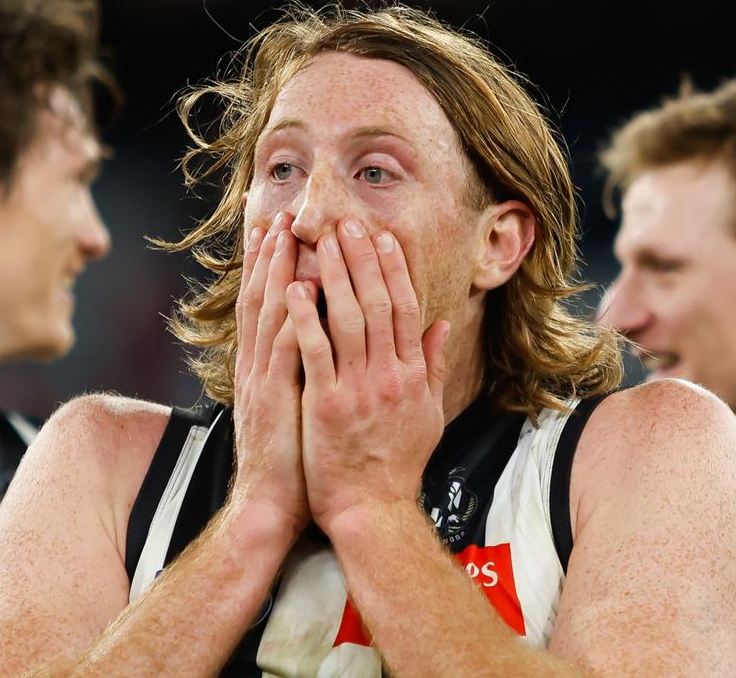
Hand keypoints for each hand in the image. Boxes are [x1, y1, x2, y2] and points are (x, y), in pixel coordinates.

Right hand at [231, 211, 308, 533]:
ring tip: (286, 235)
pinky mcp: (275, 399)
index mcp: (263, 368)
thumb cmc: (291, 462)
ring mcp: (262, 381)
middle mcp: (256, 367)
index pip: (266, 306)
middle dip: (268, 256)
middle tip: (277, 214)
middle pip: (260, 299)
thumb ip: (304, 371)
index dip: (270, 267)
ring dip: (277, 272)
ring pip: (269, 315)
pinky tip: (303, 289)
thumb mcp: (296, 407)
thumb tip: (316, 344)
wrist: (269, 508)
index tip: (278, 230)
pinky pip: (286, 349)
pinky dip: (294, 316)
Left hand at [285, 219, 450, 534]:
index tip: (381, 238)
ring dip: (333, 277)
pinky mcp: (326, 405)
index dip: (394, 270)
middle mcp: (389, 375)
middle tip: (347, 224)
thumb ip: (434, 366)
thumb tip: (442, 325)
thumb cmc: (397, 465)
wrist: (371, 510)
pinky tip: (293, 289)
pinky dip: (305, 318)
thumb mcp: (427, 414)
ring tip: (318, 242)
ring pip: (347, 319)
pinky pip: (315, 352)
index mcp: (412, 375)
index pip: (406, 309)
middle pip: (378, 304)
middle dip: (361, 260)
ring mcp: (358, 389)